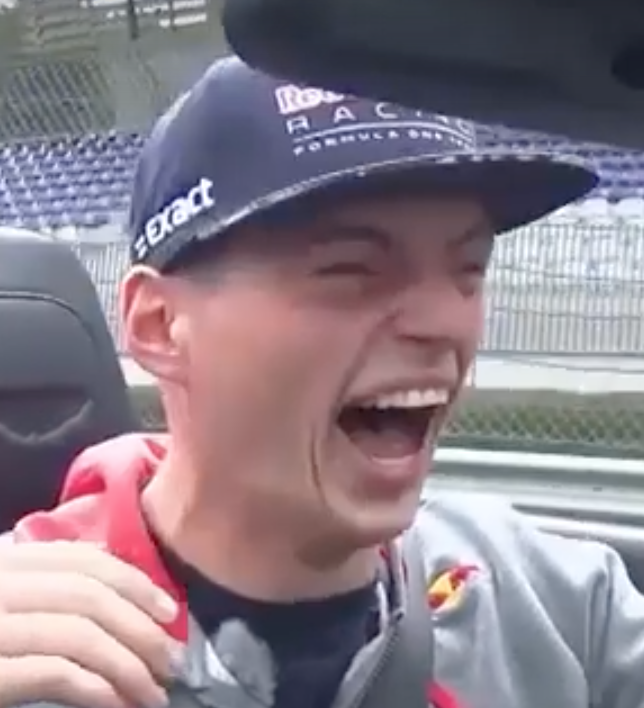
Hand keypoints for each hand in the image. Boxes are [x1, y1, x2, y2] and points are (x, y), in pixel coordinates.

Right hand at [0, 541, 177, 707]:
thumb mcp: (6, 596)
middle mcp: (0, 587)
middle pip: (91, 598)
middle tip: (173, 660)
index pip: (83, 560)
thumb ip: (43, 577)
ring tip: (154, 693)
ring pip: (83, 637)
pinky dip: (100, 690)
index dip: (135, 583)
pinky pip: (58, 675)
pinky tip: (120, 705)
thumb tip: (104, 555)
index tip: (170, 610)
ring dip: (130, 668)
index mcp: (5, 563)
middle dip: (142, 630)